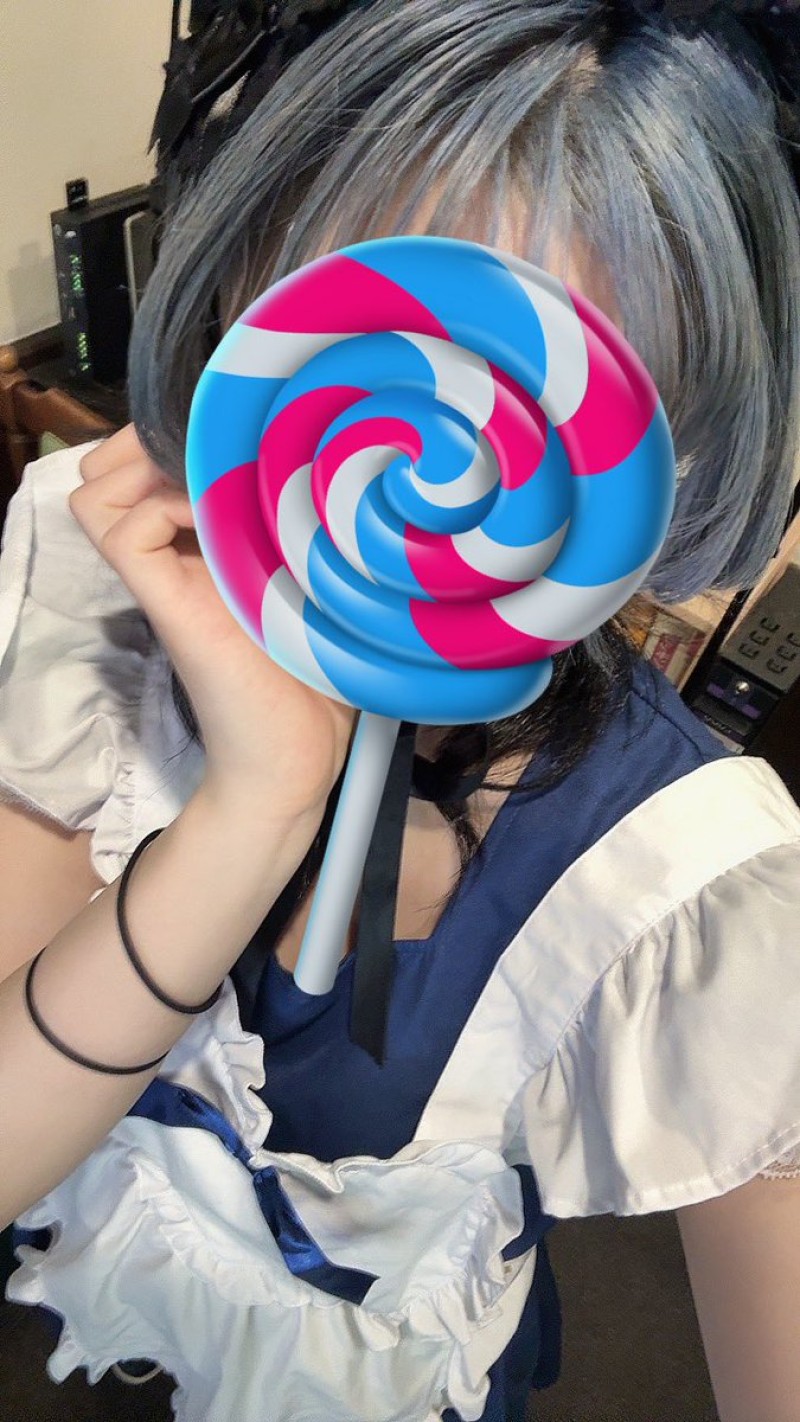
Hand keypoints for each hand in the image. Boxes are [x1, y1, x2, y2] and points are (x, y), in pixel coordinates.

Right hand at [71, 425, 355, 814]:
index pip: (148, 464)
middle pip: (108, 471)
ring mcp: (166, 582)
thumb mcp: (315, 582)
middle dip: (148, 439)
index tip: (229, 435)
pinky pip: (123, 532)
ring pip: (97, 494)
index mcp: (205, 547)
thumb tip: (329, 468)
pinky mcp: (169, 607)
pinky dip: (160, 508)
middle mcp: (176, 558)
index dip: (170, 434)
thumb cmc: (320, 674)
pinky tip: (214, 521)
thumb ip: (304, 532)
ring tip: (205, 484)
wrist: (298, 758)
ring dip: (146, 468)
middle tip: (207, 454)